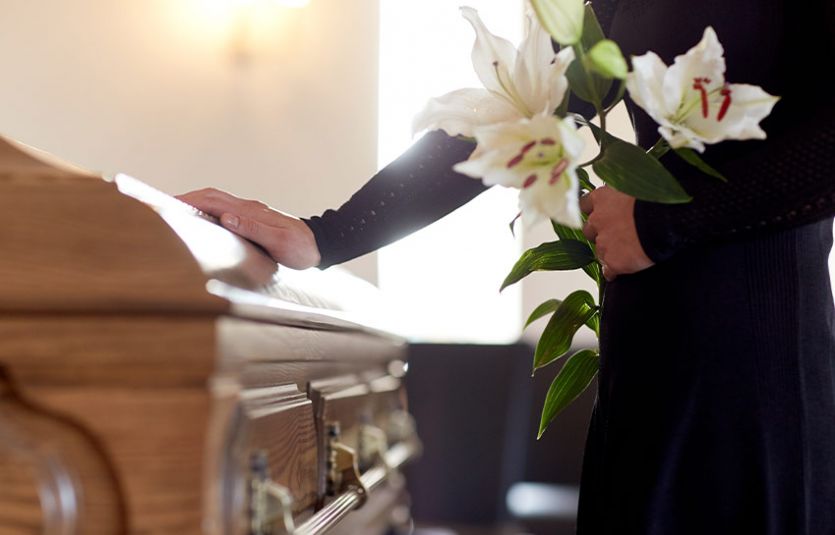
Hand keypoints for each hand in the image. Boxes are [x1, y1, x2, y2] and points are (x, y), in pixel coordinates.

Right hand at [176, 188, 320, 269]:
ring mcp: (250, 213)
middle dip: (186, 200)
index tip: (168, 203)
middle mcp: (248, 209)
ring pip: (216, 202)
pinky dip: (207, 213)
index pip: (213, 200)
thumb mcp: (280, 242)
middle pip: (210, 197)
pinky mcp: (252, 221)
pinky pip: (224, 212)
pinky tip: (200, 222)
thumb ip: (254, 229)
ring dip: (195, 204)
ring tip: (174, 213)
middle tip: (162, 206)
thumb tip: (226, 217)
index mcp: (250, 211)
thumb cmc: (301, 248)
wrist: (320, 246)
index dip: (189, 200)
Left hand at [579, 186, 653, 280]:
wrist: (667, 219)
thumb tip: (621, 196)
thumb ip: (621, 193)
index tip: (601, 214)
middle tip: (617, 234)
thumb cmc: (657, 198)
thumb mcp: (634, 187)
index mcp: (602, 198)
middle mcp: (597, 220)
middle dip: (599, 233)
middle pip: (589, 230)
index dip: (593, 211)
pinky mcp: (612, 262)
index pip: (585, 205)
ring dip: (608, 252)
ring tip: (625, 253)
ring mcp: (603, 242)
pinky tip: (622, 271)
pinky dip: (613, 272)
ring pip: (598, 251)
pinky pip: (608, 271)